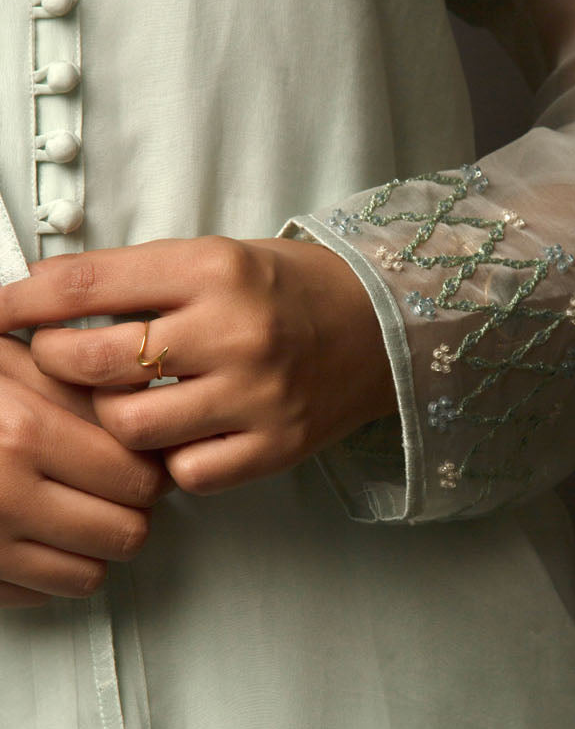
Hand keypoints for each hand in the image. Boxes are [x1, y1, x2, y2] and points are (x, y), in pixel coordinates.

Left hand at [0, 237, 396, 495]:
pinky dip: (172, 458)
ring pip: (130, 426)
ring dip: (113, 417)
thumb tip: (50, 296)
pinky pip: (186, 471)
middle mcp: (233, 331)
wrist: (381, 328)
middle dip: (56, 361)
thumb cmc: (292, 292)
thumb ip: (142, 280)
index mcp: (214, 269)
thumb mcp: (217, 258)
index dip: (26, 301)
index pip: (88, 285)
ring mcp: (255, 395)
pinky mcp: (273, 446)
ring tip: (127, 400)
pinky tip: (182, 433)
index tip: (2, 311)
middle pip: (96, 361)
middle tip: (57, 359)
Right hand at [0, 334, 169, 608]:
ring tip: (75, 513)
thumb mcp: (1, 360)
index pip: (138, 475)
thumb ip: (68, 382)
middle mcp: (5, 496)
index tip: (140, 460)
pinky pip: (40, 595)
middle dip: (128, 511)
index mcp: (22, 433)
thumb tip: (136, 407)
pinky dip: (47, 572)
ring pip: (89, 574)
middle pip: (125, 532)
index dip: (148, 468)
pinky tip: (33, 535)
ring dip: (92, 547)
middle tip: (114, 490)